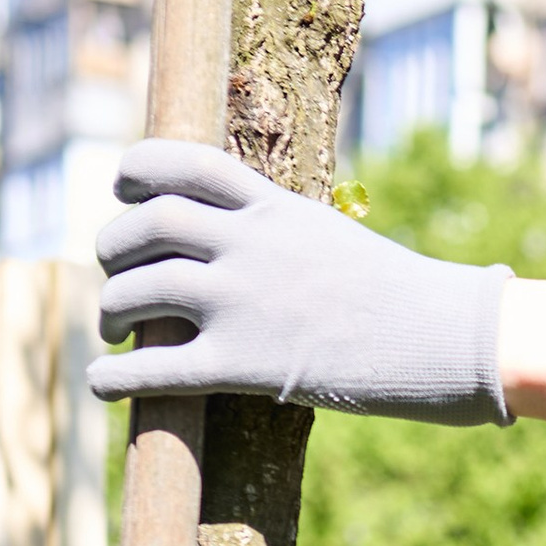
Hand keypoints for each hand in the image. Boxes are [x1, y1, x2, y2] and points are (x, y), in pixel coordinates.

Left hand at [91, 140, 512, 424]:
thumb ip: (278, 234)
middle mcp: (247, 245)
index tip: (123, 192)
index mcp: (272, 206)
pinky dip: (116, 376)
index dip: (135, 172)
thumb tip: (239, 247)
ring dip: (111, 309)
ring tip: (113, 328)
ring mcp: (242, 302)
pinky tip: (102, 382)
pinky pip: (156, 369)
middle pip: (145, 226)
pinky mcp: (244, 364)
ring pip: (138, 291)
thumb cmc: (398, 297)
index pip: (180, 163)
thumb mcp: (332, 237)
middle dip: (113, 248)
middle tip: (114, 273)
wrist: (443, 337)